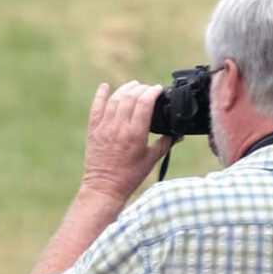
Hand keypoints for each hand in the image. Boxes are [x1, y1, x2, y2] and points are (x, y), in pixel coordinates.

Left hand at [79, 81, 176, 204]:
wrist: (104, 187)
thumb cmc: (129, 176)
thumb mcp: (152, 159)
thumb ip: (165, 144)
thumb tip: (179, 134)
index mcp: (135, 134)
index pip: (144, 103)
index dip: (153, 92)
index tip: (159, 89)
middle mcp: (118, 128)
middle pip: (130, 98)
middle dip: (141, 89)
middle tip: (148, 89)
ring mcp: (104, 128)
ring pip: (114, 100)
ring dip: (125, 89)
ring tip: (134, 85)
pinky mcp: (93, 131)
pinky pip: (96, 108)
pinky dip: (100, 96)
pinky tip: (105, 86)